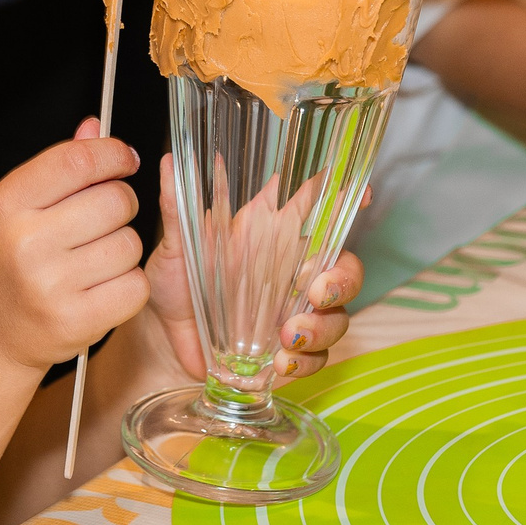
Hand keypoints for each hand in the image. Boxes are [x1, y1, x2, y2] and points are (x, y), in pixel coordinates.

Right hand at [0, 118, 146, 373]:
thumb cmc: (3, 261)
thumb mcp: (15, 207)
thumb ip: (57, 167)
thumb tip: (96, 126)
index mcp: (8, 204)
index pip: (78, 160)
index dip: (112, 153)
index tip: (124, 160)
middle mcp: (26, 242)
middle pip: (115, 200)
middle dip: (122, 203)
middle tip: (105, 218)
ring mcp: (50, 286)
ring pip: (130, 244)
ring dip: (123, 247)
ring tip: (95, 258)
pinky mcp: (75, 321)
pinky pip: (134, 286)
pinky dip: (128, 284)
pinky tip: (102, 287)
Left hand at [142, 157, 360, 383]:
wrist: (164, 336)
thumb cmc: (175, 281)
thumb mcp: (175, 245)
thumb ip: (177, 207)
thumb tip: (168, 162)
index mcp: (273, 235)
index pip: (320, 208)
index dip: (348, 197)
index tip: (362, 197)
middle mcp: (292, 270)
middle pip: (345, 267)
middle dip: (343, 280)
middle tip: (318, 293)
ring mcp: (295, 311)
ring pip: (339, 315)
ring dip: (322, 328)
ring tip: (287, 337)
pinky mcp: (289, 349)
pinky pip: (319, 357)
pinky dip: (306, 361)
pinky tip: (281, 363)